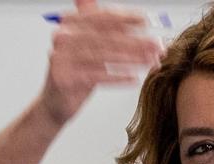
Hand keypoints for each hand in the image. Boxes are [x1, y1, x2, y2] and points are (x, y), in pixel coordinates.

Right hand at [37, 0, 163, 125]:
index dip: (127, 18)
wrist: (55, 103)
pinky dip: (119, 78)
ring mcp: (62, 59)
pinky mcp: (65, 79)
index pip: (103, 17)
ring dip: (132, 59)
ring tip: (152, 61)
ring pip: (105, 56)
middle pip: (107, 37)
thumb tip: (119, 9)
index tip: (147, 20)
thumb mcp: (88, 45)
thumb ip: (100, 24)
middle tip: (157, 45)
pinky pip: (98, 76)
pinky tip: (134, 78)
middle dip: (136, 41)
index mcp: (70, 24)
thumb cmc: (76, 72)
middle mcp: (63, 38)